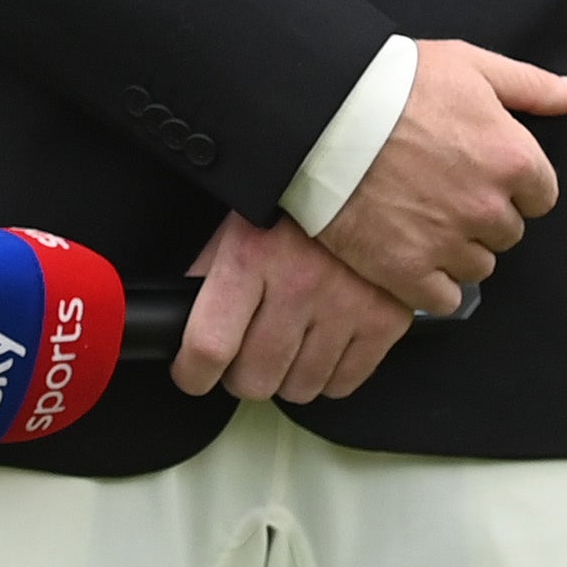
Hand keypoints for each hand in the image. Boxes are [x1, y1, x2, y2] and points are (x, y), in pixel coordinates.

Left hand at [174, 210, 423, 404]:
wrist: (366, 177)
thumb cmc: (292, 200)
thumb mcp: (236, 222)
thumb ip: (208, 273)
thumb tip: (182, 319)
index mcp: (251, 255)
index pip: (209, 345)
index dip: (192, 373)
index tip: (192, 373)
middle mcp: (299, 285)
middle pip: (254, 380)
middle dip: (241, 374)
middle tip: (245, 352)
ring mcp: (346, 306)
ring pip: (299, 389)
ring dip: (286, 375)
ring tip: (288, 340)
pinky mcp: (384, 321)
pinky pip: (342, 385)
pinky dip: (326, 374)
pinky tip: (321, 342)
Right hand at [314, 38, 566, 312]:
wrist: (321, 110)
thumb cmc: (396, 80)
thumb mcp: (471, 66)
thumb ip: (534, 87)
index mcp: (512, 159)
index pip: (541, 195)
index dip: (510, 181)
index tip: (476, 166)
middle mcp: (488, 207)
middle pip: (508, 232)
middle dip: (482, 213)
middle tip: (440, 185)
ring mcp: (448, 243)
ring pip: (478, 266)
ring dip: (456, 247)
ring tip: (418, 212)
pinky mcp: (407, 272)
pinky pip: (444, 299)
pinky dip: (430, 283)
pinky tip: (408, 249)